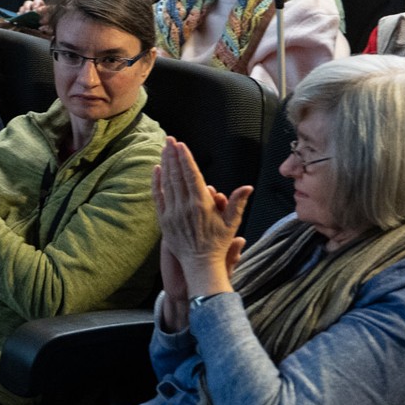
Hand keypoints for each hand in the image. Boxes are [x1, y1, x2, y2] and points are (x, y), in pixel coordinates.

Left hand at [152, 137, 249, 297]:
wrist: (200, 264)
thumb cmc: (218, 244)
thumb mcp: (232, 223)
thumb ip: (238, 203)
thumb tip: (248, 187)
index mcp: (201, 204)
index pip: (191, 175)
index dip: (186, 158)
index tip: (181, 145)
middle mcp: (185, 206)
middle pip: (177, 175)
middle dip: (173, 155)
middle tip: (169, 140)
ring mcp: (172, 213)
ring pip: (167, 183)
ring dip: (165, 164)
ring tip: (164, 149)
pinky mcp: (164, 220)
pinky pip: (158, 197)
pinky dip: (156, 182)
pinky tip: (156, 169)